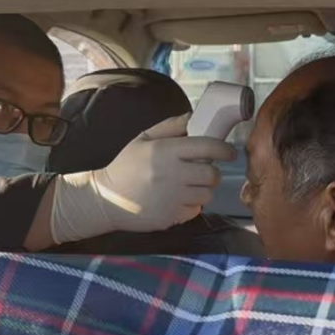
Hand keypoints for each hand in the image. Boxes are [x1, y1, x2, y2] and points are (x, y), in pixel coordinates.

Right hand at [50, 114, 235, 243]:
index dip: (224, 149)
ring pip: (207, 194)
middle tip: (205, 170)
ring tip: (190, 185)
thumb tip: (194, 117)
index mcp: (166, 151)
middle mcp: (172, 174)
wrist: (105, 199)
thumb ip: (170, 127)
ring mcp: (172, 198)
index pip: (208, 147)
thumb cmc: (125, 167)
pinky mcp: (171, 216)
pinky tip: (179, 199)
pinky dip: (192, 205)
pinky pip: (195, 210)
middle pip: (212, 174)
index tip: (229, 152)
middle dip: (213, 172)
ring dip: (204, 189)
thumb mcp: (142, 139)